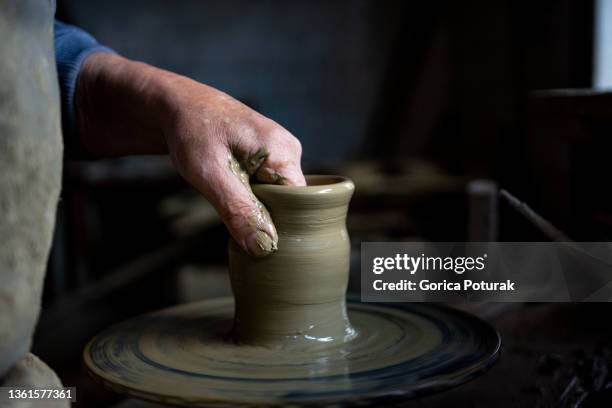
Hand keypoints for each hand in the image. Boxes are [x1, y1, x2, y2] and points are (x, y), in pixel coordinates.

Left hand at [76, 52, 305, 256]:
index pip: (300, 204)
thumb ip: (237, 210)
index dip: (278, 223)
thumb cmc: (191, 132)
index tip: (250, 231)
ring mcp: (280, 149)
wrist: (176, 104)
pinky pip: (268, 183)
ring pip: (277, 194)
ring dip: (254, 203)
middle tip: (231, 211)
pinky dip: (250, 192)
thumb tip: (264, 247)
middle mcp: (290, 149)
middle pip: (290, 200)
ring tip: (227, 192)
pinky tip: (230, 186)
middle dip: (264, 213)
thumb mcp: (210, 175)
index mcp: (284, 151)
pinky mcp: (269, 152)